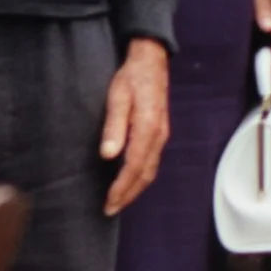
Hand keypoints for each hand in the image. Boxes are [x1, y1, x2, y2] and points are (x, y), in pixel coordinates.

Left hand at [101, 38, 171, 215]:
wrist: (151, 61)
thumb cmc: (131, 77)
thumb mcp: (117, 97)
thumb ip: (114, 126)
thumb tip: (108, 154)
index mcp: (148, 127)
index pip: (134, 166)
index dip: (121, 187)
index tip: (108, 202)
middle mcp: (159, 135)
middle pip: (145, 174)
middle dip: (128, 194)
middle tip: (110, 209)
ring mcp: (162, 135)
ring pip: (151, 170)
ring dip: (135, 189)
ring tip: (118, 201)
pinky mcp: (160, 133)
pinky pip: (152, 162)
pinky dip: (141, 177)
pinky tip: (129, 180)